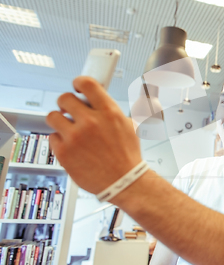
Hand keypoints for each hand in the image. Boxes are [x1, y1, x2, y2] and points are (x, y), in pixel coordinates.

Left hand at [46, 76, 142, 194]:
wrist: (124, 182)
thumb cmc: (127, 156)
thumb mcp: (130, 126)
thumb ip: (114, 110)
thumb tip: (104, 98)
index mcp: (109, 112)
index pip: (87, 83)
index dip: (79, 82)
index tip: (77, 87)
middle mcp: (91, 122)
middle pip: (64, 98)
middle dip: (67, 103)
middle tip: (71, 111)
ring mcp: (75, 137)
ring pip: (53, 116)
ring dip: (60, 121)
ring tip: (69, 129)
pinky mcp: (64, 152)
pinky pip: (52, 137)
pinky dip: (60, 141)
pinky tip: (72, 146)